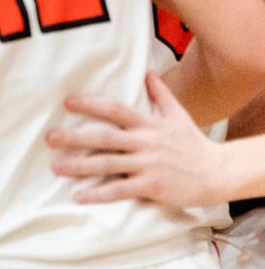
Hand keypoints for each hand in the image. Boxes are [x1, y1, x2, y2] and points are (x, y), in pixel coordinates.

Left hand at [47, 70, 226, 208]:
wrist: (219, 172)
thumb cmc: (194, 144)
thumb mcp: (179, 114)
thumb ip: (160, 94)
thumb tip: (148, 71)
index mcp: (149, 124)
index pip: (116, 110)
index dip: (92, 105)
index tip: (68, 102)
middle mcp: (145, 143)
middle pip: (105, 137)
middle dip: (75, 137)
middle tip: (49, 137)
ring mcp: (148, 165)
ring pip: (108, 164)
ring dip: (79, 166)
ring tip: (55, 167)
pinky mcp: (152, 186)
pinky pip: (121, 190)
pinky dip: (99, 194)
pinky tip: (79, 196)